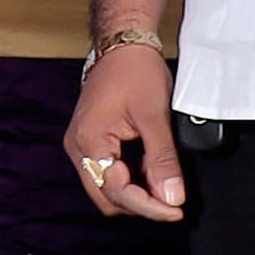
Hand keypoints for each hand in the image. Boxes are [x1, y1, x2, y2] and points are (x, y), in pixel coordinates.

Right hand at [62, 44, 188, 223]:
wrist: (122, 43)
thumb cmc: (135, 71)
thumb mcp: (155, 116)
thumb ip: (162, 160)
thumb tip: (172, 197)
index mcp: (89, 142)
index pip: (118, 192)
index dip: (149, 207)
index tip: (176, 211)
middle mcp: (78, 148)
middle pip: (106, 198)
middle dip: (140, 205)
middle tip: (172, 203)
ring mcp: (80, 145)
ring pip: (106, 189)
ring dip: (134, 194)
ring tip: (164, 185)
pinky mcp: (89, 142)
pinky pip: (106, 174)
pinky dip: (129, 180)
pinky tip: (149, 172)